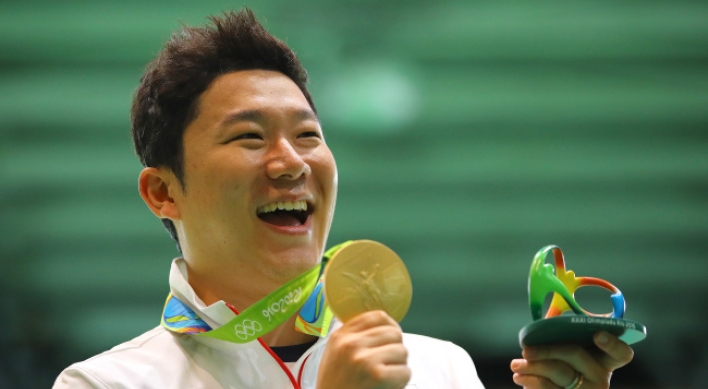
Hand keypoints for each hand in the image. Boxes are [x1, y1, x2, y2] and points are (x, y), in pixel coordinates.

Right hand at [316, 310, 410, 388]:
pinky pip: (405, 371)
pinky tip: (388, 386)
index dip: (391, 327)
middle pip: (394, 333)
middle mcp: (350, 344)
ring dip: (399, 366)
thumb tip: (383, 325)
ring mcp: (363, 359)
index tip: (391, 339)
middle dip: (396, 349)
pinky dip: (401, 381)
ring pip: (402, 351)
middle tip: (389, 364)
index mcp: (341, 336)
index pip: (378, 316)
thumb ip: (353, 337)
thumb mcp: (334, 355)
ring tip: (386, 377)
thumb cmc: (336, 386)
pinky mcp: (376, 376)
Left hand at [510, 332, 633, 388]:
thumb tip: (544, 322)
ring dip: (533, 368)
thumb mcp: (564, 350)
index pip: (621, 353)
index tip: (597, 334)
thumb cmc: (558, 365)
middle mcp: (601, 377)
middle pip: (577, 355)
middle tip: (526, 351)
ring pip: (560, 374)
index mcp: (604, 360)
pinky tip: (520, 377)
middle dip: (547, 350)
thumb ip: (562, 335)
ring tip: (515, 365)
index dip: (613, 343)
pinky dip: (531, 382)